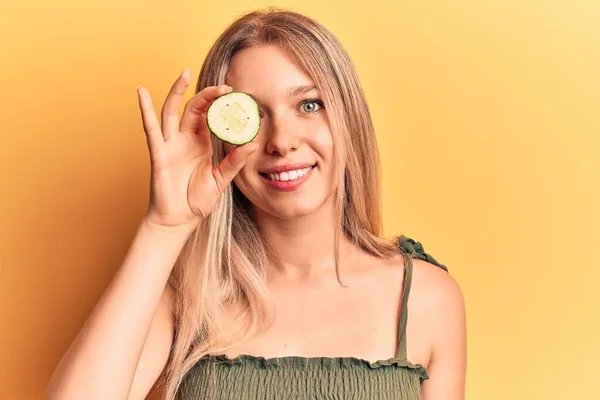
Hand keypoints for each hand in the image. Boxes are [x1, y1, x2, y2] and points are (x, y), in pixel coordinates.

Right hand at [136, 69, 258, 228]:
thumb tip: (253, 143)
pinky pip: (151, 129)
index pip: (211, 116)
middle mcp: (185, 139)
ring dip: (177, 92)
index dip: (222, 106)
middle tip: (224, 87)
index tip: (238, 97)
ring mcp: (170, 144)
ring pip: (172, 111)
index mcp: (202, 143)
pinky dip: (146, 110)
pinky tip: (142, 92)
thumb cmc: (197, 200)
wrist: (179, 220)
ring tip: (184, 73)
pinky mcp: (158, 154)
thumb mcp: (221, 179)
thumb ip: (235, 161)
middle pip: (194, 108)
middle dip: (207, 95)